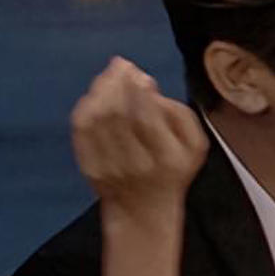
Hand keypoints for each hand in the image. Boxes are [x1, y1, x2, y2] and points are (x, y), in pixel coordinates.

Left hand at [71, 59, 211, 218]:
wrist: (144, 210)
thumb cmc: (173, 169)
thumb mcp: (194, 144)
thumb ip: (177, 111)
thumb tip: (145, 83)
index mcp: (167, 157)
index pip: (146, 116)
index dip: (137, 89)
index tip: (138, 72)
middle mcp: (136, 164)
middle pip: (117, 113)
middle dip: (117, 82)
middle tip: (121, 65)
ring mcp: (108, 167)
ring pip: (96, 118)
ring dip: (101, 89)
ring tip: (110, 75)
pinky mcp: (88, 167)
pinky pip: (80, 130)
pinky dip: (85, 106)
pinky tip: (96, 95)